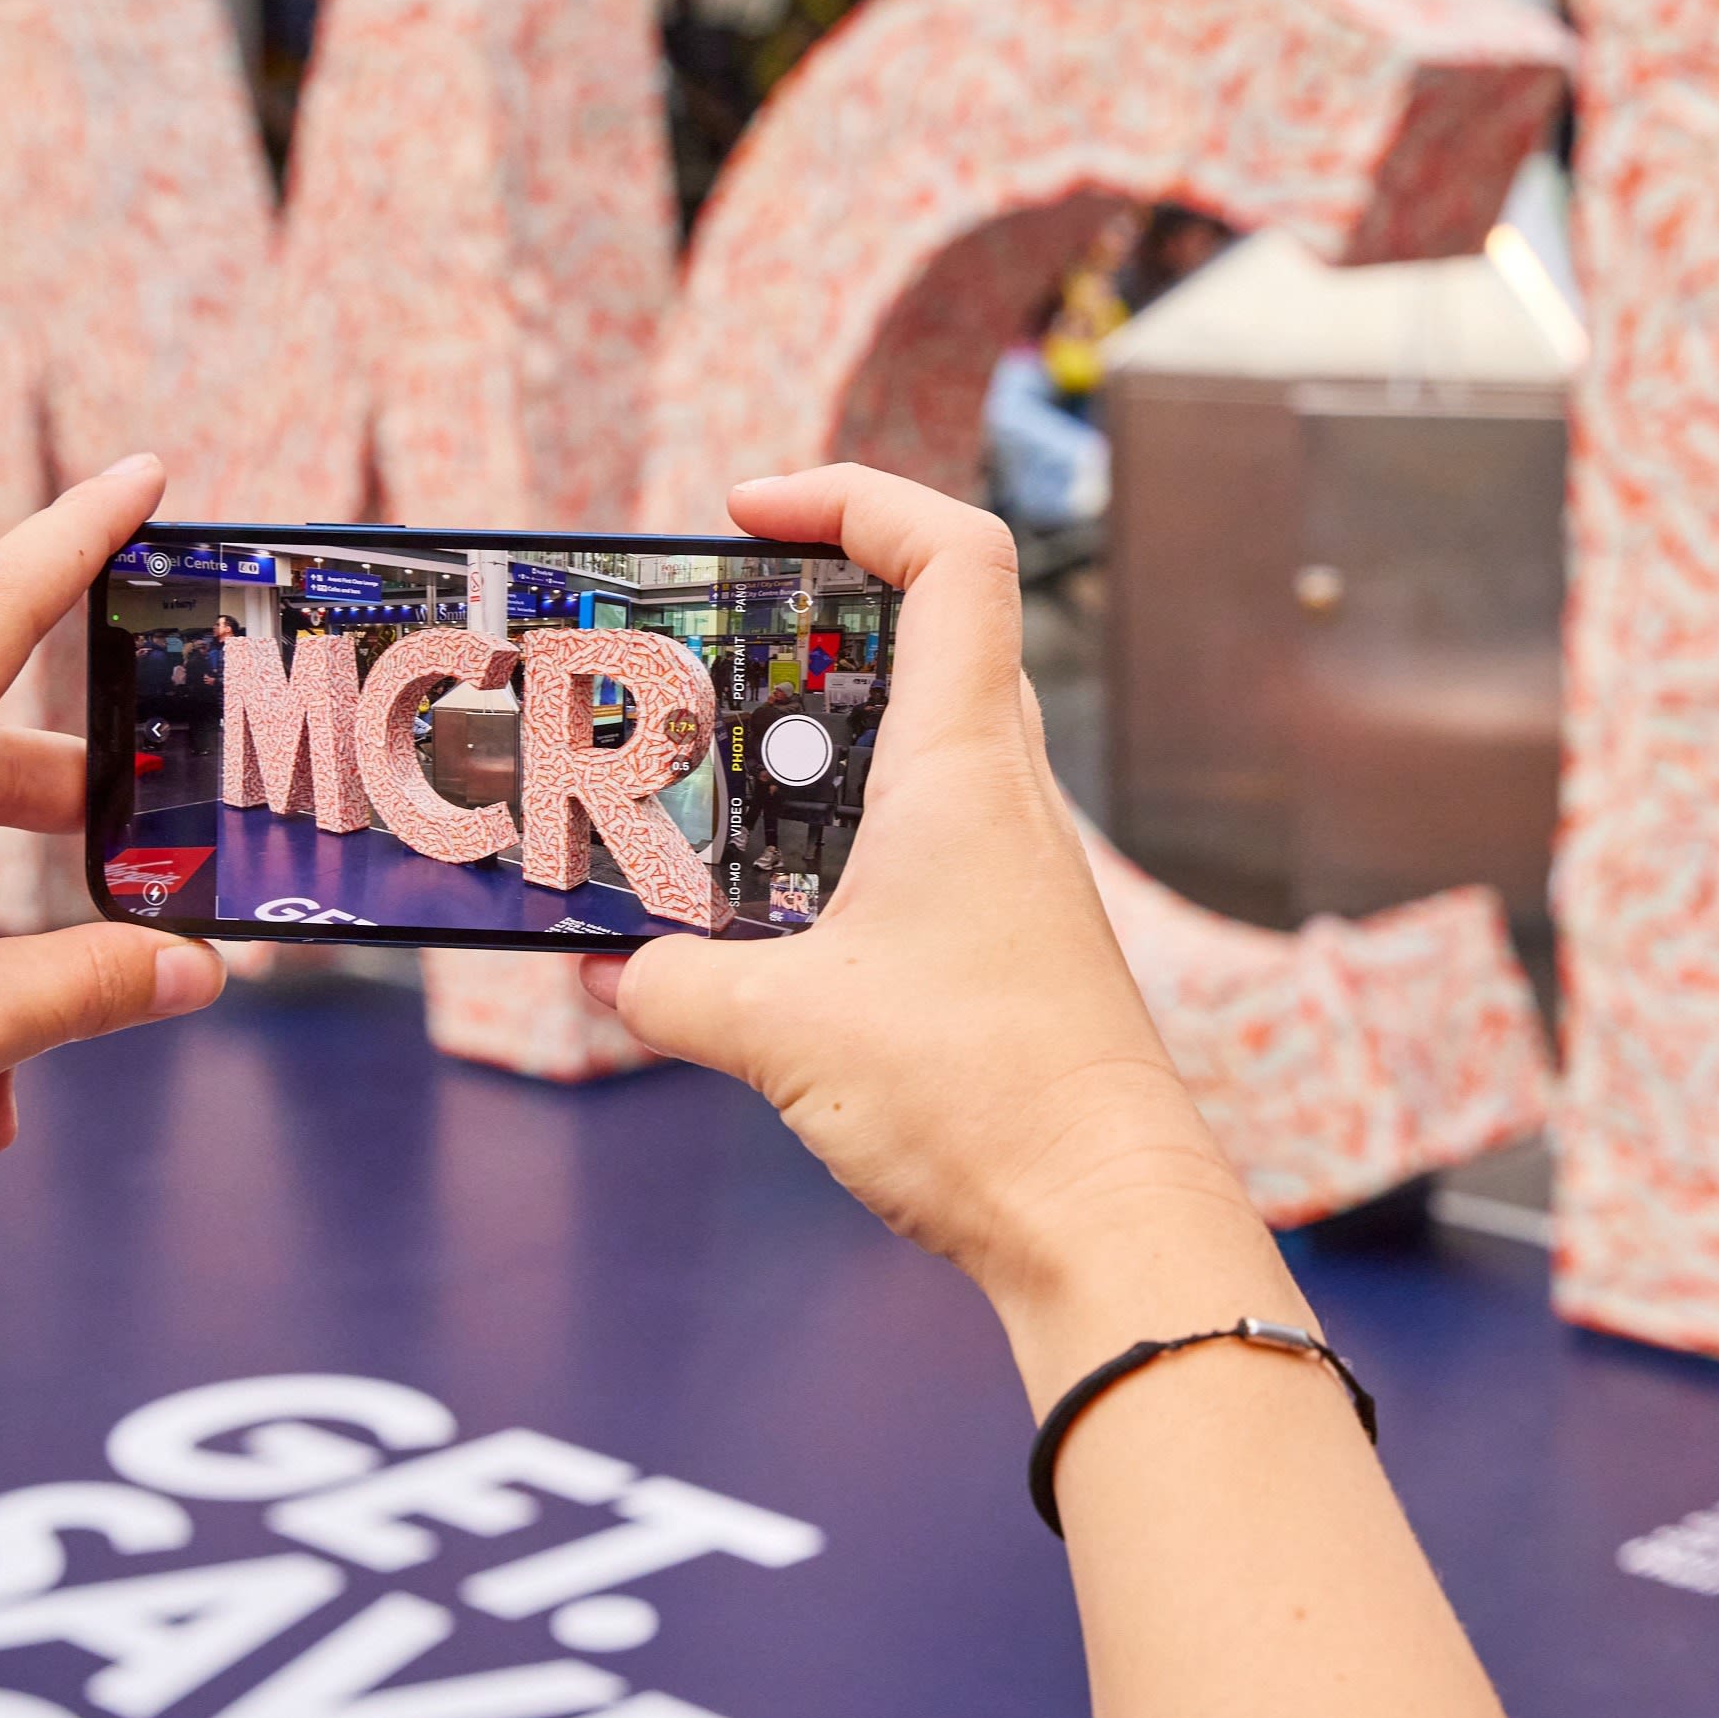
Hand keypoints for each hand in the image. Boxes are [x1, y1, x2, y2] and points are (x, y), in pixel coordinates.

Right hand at [589, 470, 1540, 1717]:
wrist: (1104, 1219)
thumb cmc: (987, 1101)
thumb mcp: (780, 1031)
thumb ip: (671, 984)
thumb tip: (614, 973)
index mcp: (963, 765)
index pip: (948, 556)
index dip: (852, 498)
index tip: (749, 512)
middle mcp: (1000, 795)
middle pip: (922, 634)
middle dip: (802, 617)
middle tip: (697, 646)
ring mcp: (1009, 867)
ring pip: (910, 744)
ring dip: (807, 742)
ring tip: (697, 780)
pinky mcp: (1001, 939)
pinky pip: (909, 841)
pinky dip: (828, 840)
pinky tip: (753, 911)